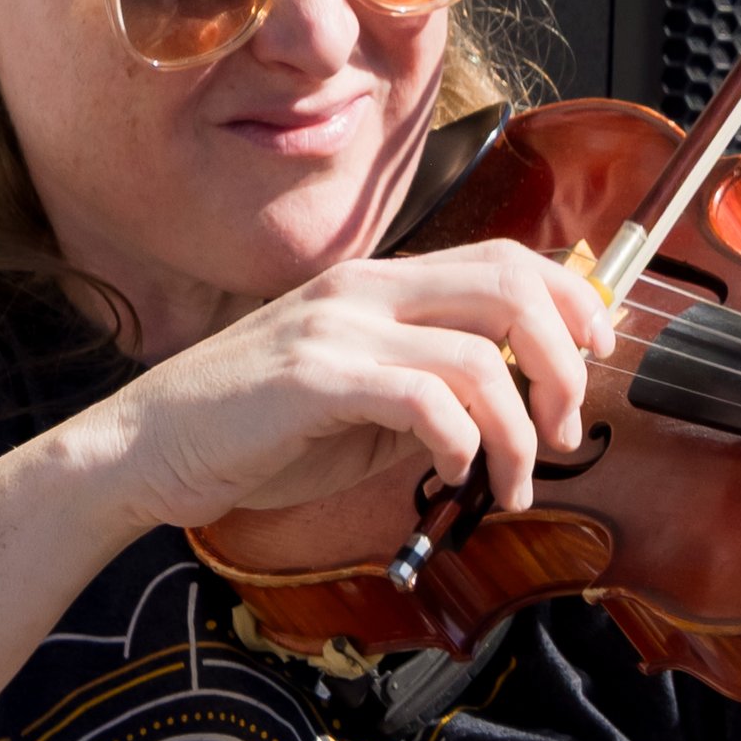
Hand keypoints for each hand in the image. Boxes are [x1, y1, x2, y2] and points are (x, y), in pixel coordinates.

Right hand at [93, 240, 615, 535]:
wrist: (144, 450)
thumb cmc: (250, 432)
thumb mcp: (359, 400)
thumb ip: (427, 388)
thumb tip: (514, 406)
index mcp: (378, 285)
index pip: (508, 258)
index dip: (573, 302)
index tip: (596, 360)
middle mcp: (363, 290)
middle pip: (512, 287)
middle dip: (567, 362)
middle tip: (565, 432)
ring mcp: (337, 328)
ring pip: (481, 352)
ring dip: (520, 429)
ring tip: (511, 482)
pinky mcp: (313, 378)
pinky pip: (426, 395)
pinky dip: (465, 439)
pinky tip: (459, 473)